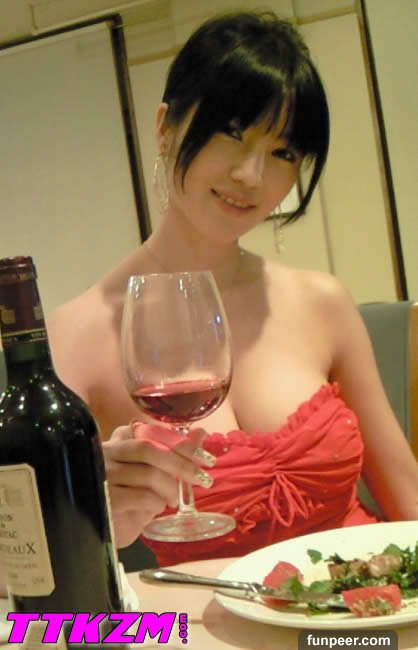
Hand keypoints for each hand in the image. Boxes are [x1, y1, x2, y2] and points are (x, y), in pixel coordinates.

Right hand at [103, 422, 215, 547]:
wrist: (101, 529)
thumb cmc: (128, 497)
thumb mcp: (153, 472)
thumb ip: (174, 451)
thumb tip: (199, 433)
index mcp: (119, 440)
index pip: (151, 432)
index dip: (180, 442)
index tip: (203, 455)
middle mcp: (107, 452)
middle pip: (149, 449)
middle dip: (181, 464)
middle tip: (202, 478)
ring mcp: (103, 474)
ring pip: (148, 473)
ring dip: (169, 488)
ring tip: (173, 499)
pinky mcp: (105, 498)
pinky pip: (141, 496)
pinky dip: (156, 502)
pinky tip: (157, 507)